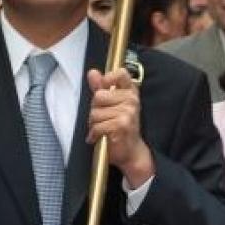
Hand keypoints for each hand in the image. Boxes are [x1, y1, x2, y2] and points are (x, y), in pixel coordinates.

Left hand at [87, 68, 153, 186]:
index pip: (121, 74)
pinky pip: (97, 126)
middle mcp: (132, 100)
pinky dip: (94, 134)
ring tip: (103, 129)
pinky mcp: (122, 125)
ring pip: (95, 113)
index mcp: (130, 91)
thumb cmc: (120, 127)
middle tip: (103, 118)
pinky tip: (100, 137)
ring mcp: (128, 112)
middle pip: (98, 96)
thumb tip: (92, 72)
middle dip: (95, 109)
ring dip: (94, 124)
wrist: (131, 152)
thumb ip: (100, 87)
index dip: (108, 78)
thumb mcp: (111, 104)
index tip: (104, 87)